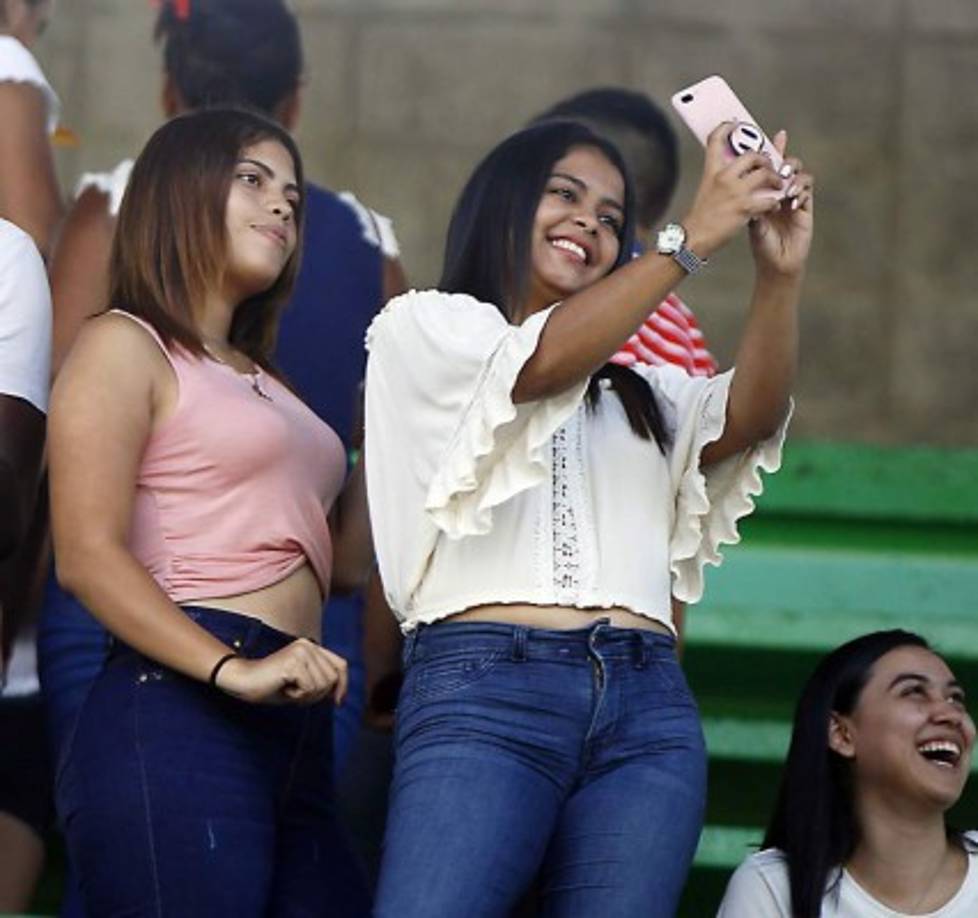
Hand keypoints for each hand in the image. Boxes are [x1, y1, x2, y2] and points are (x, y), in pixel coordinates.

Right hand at [215, 638, 348, 705]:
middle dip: (318, 694)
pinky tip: (283, 688)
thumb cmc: (271, 685)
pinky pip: (308, 688)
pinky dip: (297, 695)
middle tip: (296, 693)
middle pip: (332, 679)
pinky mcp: (293, 662)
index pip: (341, 665)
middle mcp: (309, 645)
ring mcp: (301, 651)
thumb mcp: (301, 683)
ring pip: (322, 685)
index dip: (343, 685)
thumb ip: (320, 682)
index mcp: (312, 647)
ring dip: (306, 695)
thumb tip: (340, 694)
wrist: (243, 681)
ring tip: (288, 688)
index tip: (338, 703)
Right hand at [682, 122, 786, 257]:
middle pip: (752, 155)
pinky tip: (773, 206)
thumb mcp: (705, 191)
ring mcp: (735, 191)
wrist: (693, 238)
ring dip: (776, 179)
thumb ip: (718, 178)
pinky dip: (774, 202)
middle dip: (766, 160)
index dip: (725, 127)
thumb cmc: (700, 219)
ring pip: (765, 173)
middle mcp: (723, 177)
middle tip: (770, 167)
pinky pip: (769, 199)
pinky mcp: (744, 207)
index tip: (734, 124)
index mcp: (711, 172)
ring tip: (777, 186)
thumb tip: (730, 171)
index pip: (715, 140)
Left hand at [748, 131, 814, 277]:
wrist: (776, 264)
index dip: (776, 150)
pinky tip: (791, 201)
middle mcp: (781, 192)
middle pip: (788, 166)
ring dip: (794, 177)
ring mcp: (795, 199)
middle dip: (786, 162)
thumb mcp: (751, 221)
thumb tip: (747, 187)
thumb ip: (752, 203)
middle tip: (779, 169)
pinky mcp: (806, 208)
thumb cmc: (761, 244)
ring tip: (785, 187)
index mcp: (766, 191)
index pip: (771, 166)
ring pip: (801, 175)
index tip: (777, 135)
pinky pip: (808, 191)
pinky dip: (801, 191)